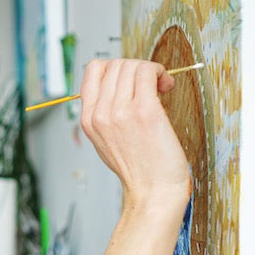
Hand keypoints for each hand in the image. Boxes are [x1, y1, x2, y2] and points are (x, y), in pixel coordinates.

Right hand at [79, 59, 190, 208]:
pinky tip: (166, 85)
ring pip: (132, 66)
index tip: (129, 79)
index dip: (114, 67)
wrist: (153, 190)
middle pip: (115, 65)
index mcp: (89, 120)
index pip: (93, 70)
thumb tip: (122, 83)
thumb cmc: (138, 168)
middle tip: (152, 84)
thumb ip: (105, 113)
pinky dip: (159, 72)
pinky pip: (148, 72)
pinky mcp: (144, 111)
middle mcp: (101, 114)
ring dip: (150, 69)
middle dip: (136, 67)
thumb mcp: (106, 140)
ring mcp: (121, 112)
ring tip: (160, 86)